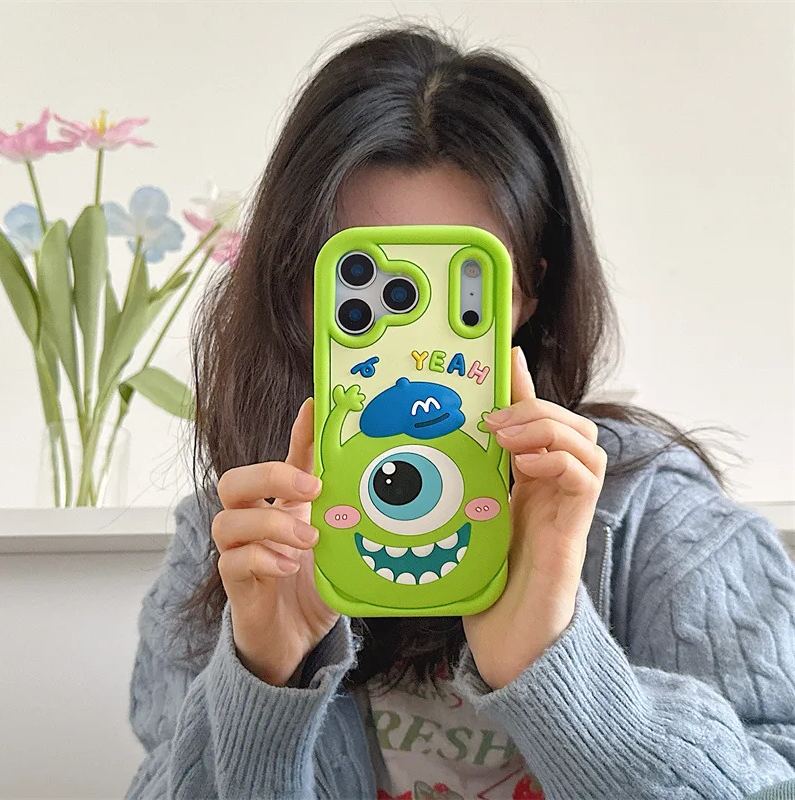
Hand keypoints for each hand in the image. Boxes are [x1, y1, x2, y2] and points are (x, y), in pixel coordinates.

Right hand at [212, 398, 338, 686]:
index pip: (287, 460)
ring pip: (227, 520)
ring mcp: (239, 552)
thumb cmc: (316, 587)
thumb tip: (382, 490)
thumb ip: (347, 519)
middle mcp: (255, 522)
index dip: (299, 433)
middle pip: (235, 481)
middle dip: (269, 477)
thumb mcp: (340, 547)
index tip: (315, 406)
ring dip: (270, 525)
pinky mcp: (234, 583)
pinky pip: (232, 562)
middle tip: (310, 490)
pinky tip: (288, 567)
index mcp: (284, 506)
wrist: (297, 639)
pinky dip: (262, 559)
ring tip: (308, 541)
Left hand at [461, 347, 606, 689]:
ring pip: (586, 441)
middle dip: (535, 405)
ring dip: (546, 426)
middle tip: (493, 417)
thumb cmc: (483, 585)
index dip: (525, 386)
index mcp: (528, 483)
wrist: (507, 642)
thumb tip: (422, 454)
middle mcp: (553, 490)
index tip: (505, 354)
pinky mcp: (574, 530)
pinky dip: (556, 457)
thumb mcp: (464, 520)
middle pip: (571, 424)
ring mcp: (568, 508)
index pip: (536, 423)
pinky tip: (522, 463)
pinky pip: (584, 475)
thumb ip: (460, 486)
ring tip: (504, 435)